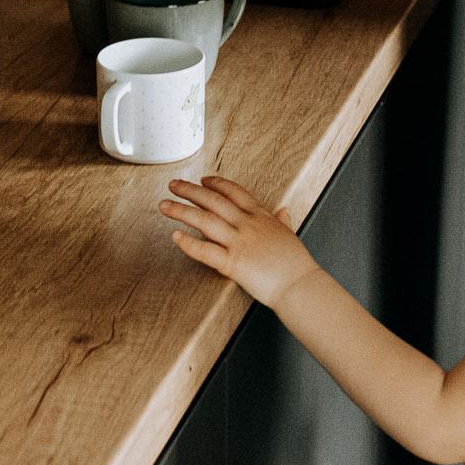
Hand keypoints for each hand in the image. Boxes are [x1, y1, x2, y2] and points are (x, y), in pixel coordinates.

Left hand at [162, 176, 325, 306]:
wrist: (299, 284)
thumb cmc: (296, 264)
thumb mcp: (290, 234)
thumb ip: (283, 221)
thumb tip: (284, 211)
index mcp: (260, 216)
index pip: (234, 192)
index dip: (216, 184)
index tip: (203, 180)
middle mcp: (247, 225)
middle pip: (213, 201)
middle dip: (190, 191)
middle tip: (174, 185)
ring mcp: (239, 243)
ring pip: (204, 221)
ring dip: (181, 211)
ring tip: (164, 205)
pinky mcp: (233, 263)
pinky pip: (205, 251)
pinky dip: (189, 243)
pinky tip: (176, 236)